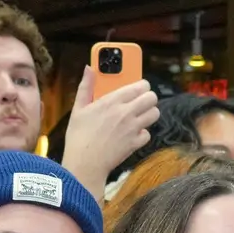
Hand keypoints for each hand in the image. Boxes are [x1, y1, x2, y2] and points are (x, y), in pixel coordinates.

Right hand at [63, 65, 160, 202]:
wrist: (84, 163)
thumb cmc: (79, 136)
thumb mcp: (78, 108)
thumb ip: (86, 86)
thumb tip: (89, 69)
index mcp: (112, 100)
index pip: (140, 85)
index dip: (141, 85)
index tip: (138, 87)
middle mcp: (126, 112)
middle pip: (152, 97)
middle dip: (148, 97)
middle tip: (140, 101)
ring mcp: (133, 128)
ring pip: (155, 114)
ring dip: (149, 113)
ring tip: (138, 115)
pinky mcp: (136, 143)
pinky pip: (148, 134)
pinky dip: (142, 133)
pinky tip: (132, 133)